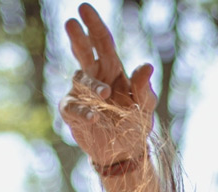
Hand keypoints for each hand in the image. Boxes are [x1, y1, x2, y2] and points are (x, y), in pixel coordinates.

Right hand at [62, 3, 156, 170]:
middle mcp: (94, 77)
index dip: (94, 25)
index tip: (84, 8)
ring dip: (93, 86)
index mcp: (112, 69)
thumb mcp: (146, 105)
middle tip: (71, 22)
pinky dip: (83, 111)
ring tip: (105, 95)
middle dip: (78, 37)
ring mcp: (81, 94)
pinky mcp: (72, 112)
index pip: (102, 42)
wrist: (124, 152)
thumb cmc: (136, 123)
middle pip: (84, 52)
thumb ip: (144, 87)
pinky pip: (73, 107)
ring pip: (81, 80)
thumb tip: (146, 66)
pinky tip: (93, 117)